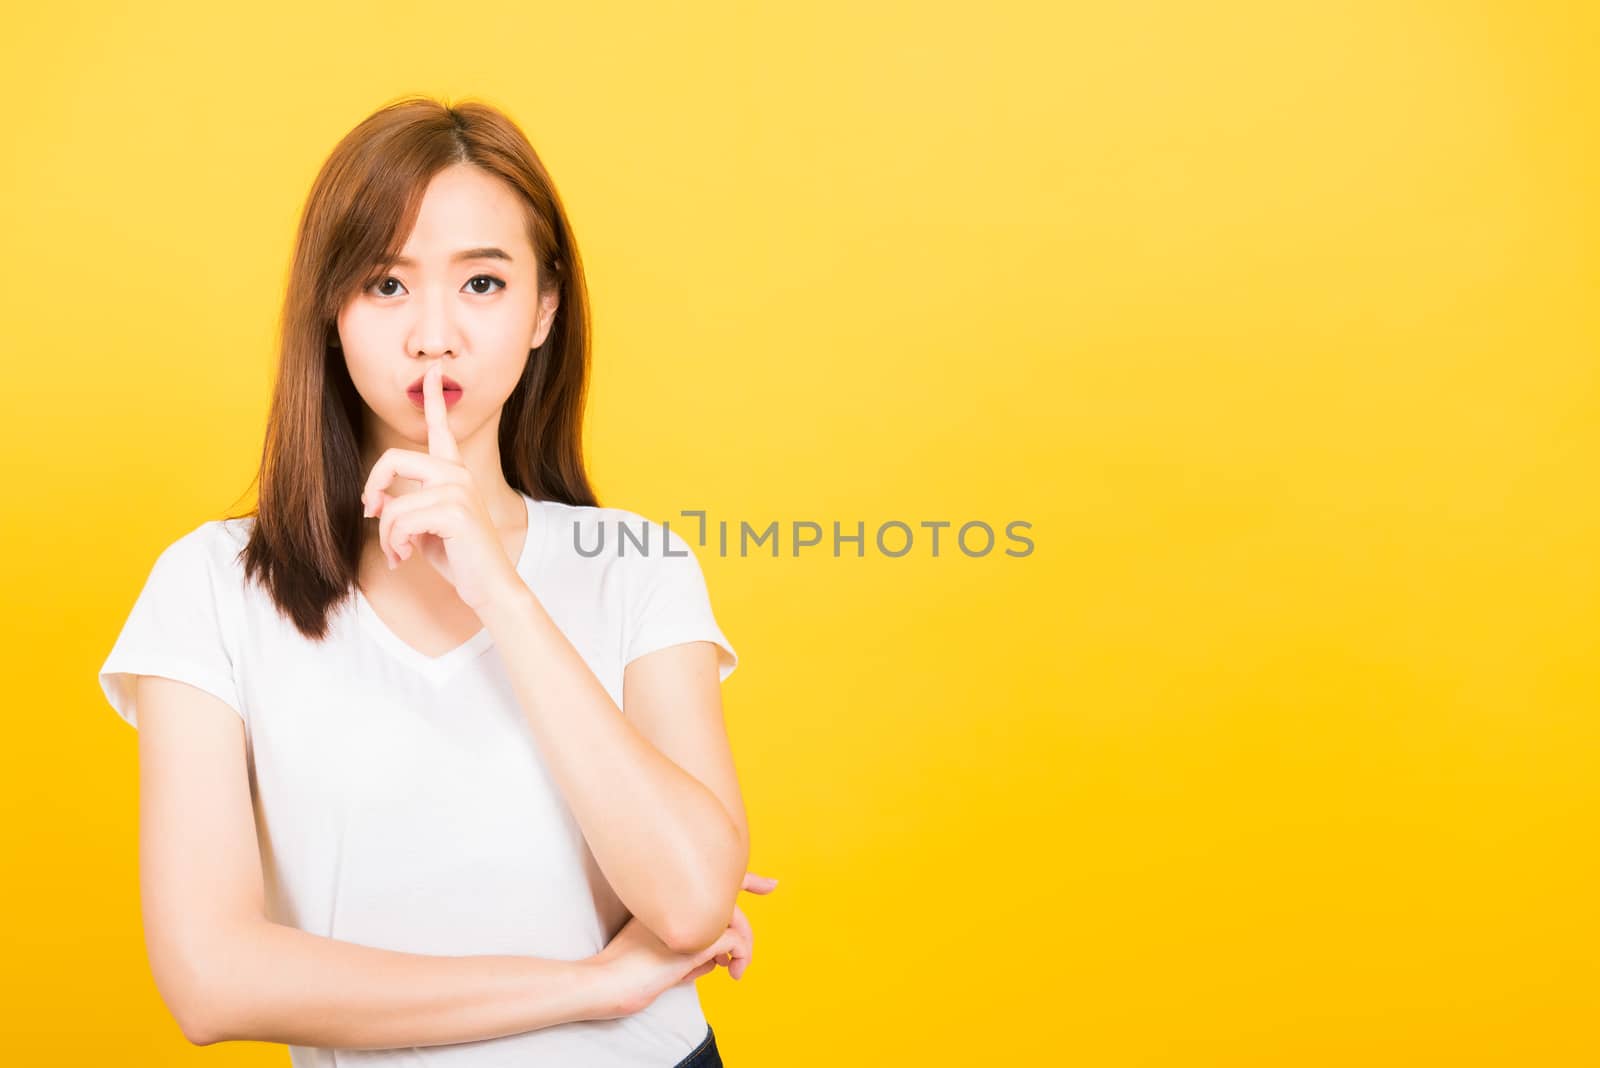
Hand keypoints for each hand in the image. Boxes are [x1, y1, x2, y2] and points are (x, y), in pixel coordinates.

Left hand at [360, 360, 521, 610]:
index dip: (434, 397)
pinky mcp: (454, 511)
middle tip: (370, 513)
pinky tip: (405, 559)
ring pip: (393, 503)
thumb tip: (376, 504)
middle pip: (393, 458)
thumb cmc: (459, 557)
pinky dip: (394, 544)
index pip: (441, 427)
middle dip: (372, 487)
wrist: (490, 586)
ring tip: (397, 553)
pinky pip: (400, 520)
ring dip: (386, 535)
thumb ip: (402, 507)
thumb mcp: (422, 528)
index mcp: (454, 472)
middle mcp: (457, 474)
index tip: (433, 370)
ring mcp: (458, 490)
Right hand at [589, 871, 778, 1018]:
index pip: (705, 874)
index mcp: (664, 897)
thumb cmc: (628, 971)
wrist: (604, 981)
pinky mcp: (694, 940)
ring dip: (743, 945)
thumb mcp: (662, 955)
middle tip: (771, 885)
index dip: (733, 869)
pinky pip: (735, 941)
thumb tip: (718, 961)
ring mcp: (685, 917)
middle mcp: (676, 900)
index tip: (759, 869)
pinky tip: (734, 973)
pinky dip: (741, 956)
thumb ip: (690, 950)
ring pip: (734, 918)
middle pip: (724, 889)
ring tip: (737, 970)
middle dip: (751, 881)